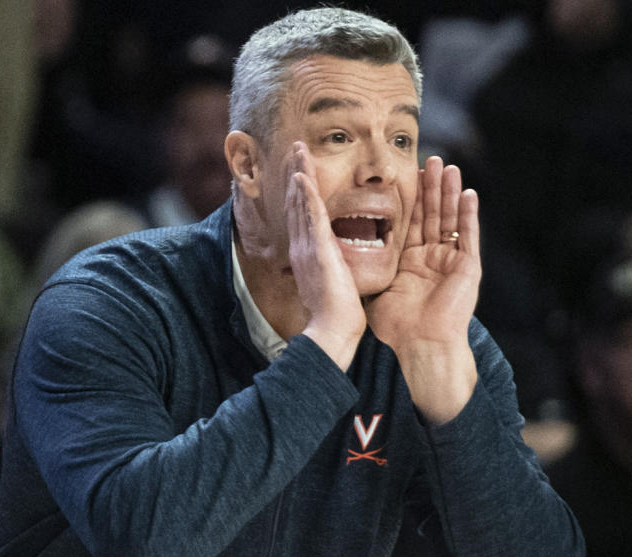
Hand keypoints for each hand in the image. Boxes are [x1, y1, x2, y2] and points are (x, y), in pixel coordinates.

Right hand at [288, 142, 366, 369]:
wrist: (332, 332)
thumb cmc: (336, 315)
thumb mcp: (330, 287)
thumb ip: (329, 272)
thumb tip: (330, 268)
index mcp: (307, 255)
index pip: (303, 216)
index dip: (300, 192)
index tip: (300, 171)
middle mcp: (303, 247)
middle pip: (297, 204)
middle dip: (297, 174)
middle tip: (296, 149)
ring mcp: (308, 248)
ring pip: (302, 204)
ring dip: (299, 175)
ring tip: (298, 150)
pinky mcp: (318, 251)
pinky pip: (311, 217)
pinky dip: (305, 195)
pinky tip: (302, 177)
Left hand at [365, 156, 480, 421]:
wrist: (418, 345)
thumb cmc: (395, 326)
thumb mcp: (375, 289)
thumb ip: (365, 269)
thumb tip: (336, 256)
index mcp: (411, 262)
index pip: (411, 222)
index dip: (410, 199)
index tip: (407, 174)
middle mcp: (432, 258)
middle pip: (432, 215)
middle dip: (431, 188)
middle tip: (429, 159)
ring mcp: (452, 261)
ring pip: (451, 219)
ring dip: (450, 193)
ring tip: (448, 167)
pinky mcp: (468, 268)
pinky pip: (469, 236)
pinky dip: (469, 215)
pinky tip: (468, 193)